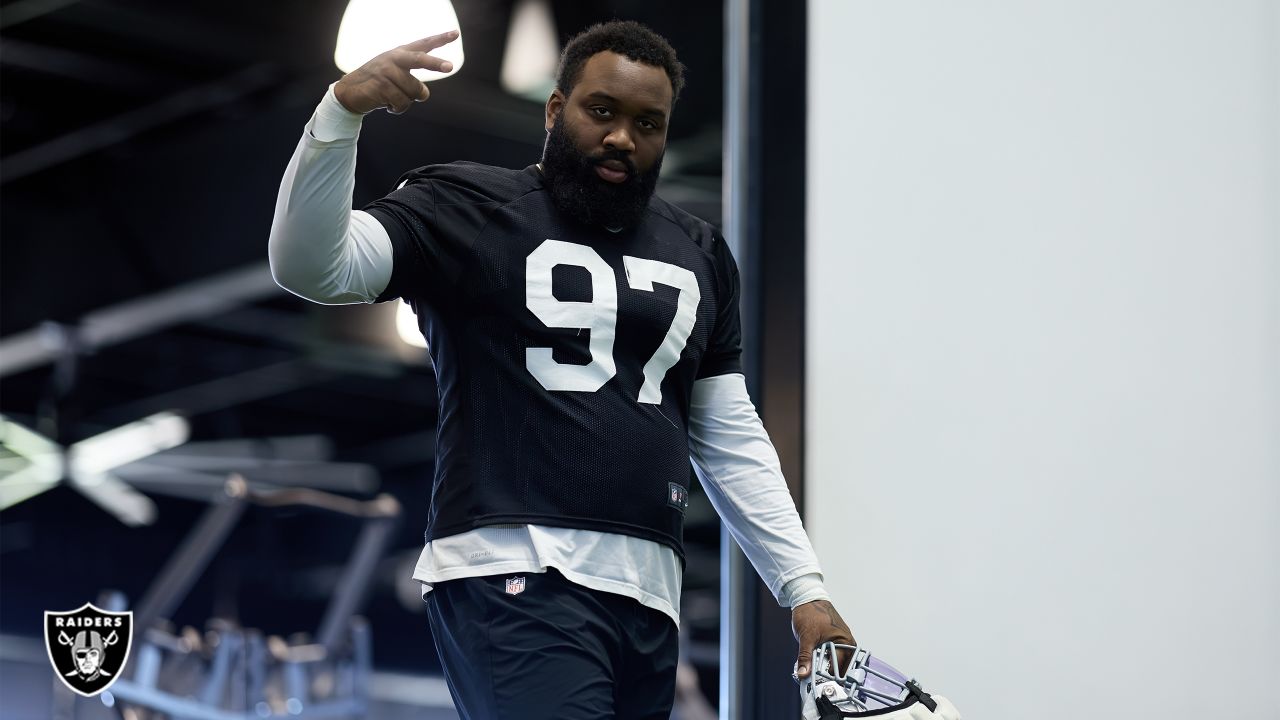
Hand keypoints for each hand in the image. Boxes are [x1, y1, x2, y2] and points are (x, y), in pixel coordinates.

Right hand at [334, 30, 457, 114]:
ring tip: (393, 98)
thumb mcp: (395, 76)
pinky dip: (397, 109)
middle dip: (435, 63)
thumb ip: (412, 81)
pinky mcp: (381, 85)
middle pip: (420, 60)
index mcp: (400, 54)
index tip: (455, 34)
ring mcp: (386, 70)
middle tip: (450, 66)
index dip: (440, 39)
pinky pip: (402, 103)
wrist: (350, 91)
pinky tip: (387, 105)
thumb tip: (424, 94)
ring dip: (407, 101)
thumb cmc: (378, 84)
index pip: (423, 44)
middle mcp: (394, 58)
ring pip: (414, 91)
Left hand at [792, 599, 855, 679]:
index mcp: (844, 641)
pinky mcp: (838, 638)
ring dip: (829, 666)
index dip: (829, 676)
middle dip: (830, 673)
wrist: (808, 598)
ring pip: (839, 660)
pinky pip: (836, 653)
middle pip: (842, 666)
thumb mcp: (806, 637)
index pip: (840, 666)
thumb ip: (805, 657)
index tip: (818, 682)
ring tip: (817, 669)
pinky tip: (818, 660)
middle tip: (818, 678)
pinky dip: (828, 658)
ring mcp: (843, 639)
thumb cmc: (810, 613)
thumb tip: (803, 673)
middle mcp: (847, 641)